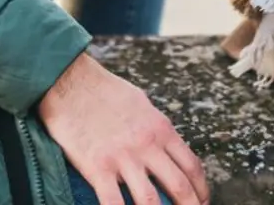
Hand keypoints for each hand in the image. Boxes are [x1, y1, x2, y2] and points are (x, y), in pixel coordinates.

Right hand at [38, 53, 209, 204]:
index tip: (202, 201)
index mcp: (160, 128)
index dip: (201, 190)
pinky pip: (114, 204)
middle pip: (180, 187)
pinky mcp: (97, 167)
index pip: (191, 165)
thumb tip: (165, 146)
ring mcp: (123, 157)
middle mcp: (146, 144)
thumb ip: (155, 127)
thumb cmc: (104, 90)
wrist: (71, 82)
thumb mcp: (141, 102)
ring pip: (151, 202)